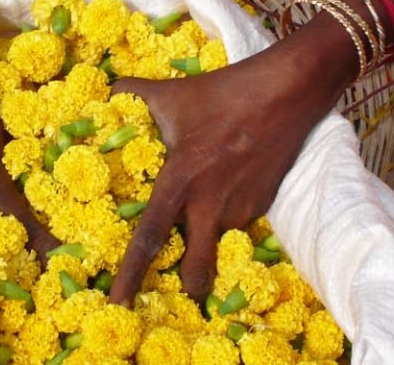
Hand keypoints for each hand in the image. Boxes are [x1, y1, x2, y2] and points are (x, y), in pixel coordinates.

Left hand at [108, 36, 356, 303]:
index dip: (130, 275)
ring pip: (217, 243)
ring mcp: (239, 209)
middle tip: (179, 284)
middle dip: (188, 283)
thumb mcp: (172, 95)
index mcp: (178, 182)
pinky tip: (226, 191)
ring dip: (208, 243)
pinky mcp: (262, 205)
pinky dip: (227, 218)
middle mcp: (208, 205)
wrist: (285, 93)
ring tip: (205, 221)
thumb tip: (107, 89)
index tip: (116, 303)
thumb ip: (133, 96)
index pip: (148, 238)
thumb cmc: (221, 93)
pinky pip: (237, 223)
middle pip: (195, 267)